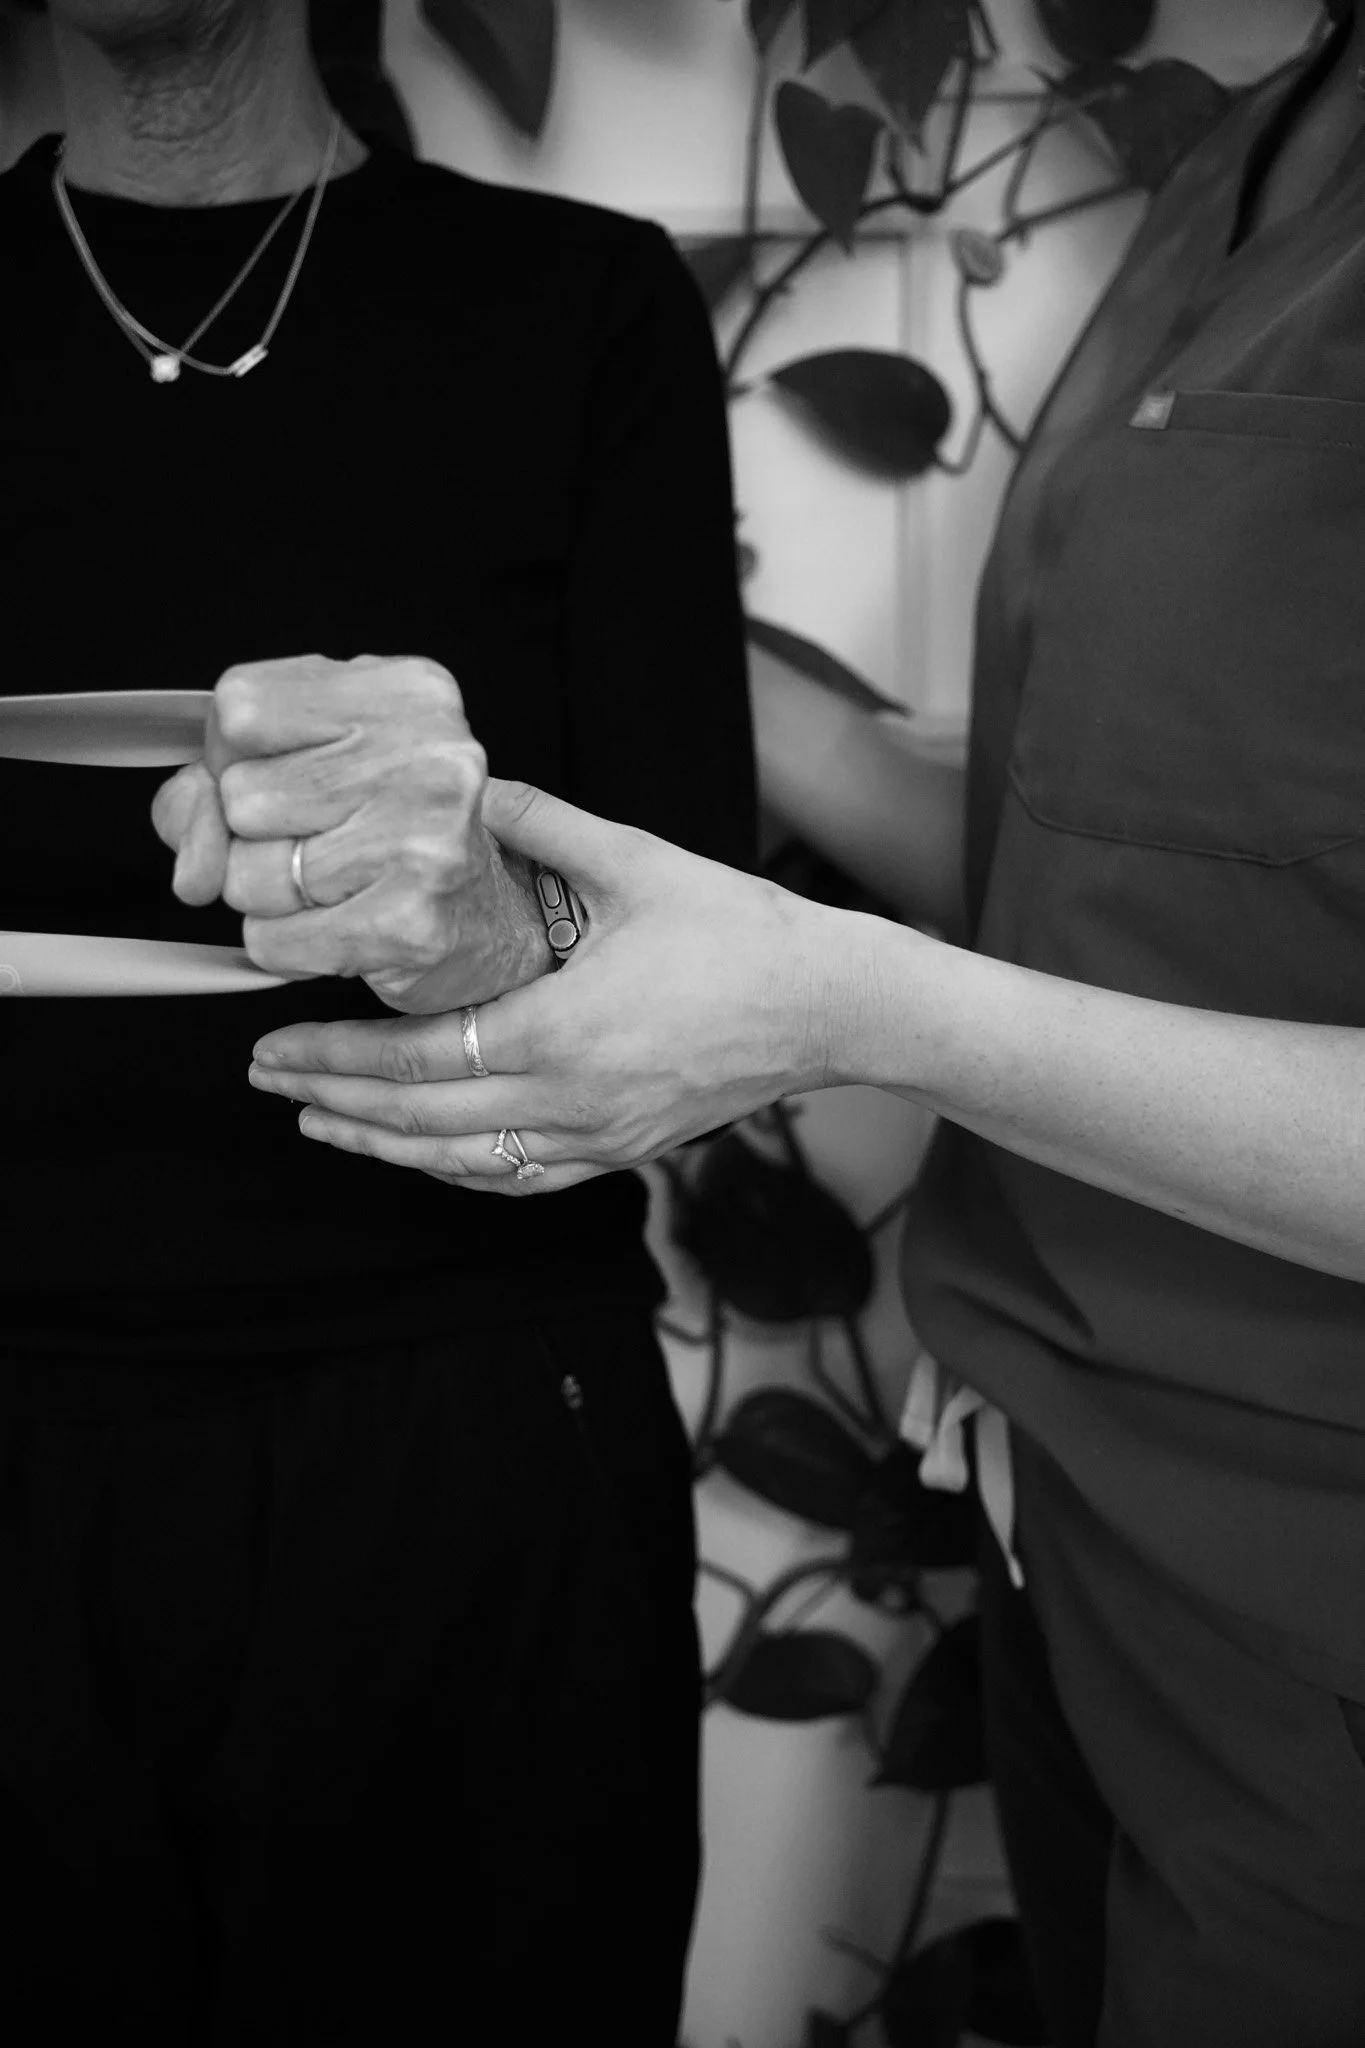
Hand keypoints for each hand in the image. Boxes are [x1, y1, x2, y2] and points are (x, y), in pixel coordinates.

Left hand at [150, 654, 549, 1011]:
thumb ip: (216, 782)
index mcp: (408, 693)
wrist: (493, 925)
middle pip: (239, 796)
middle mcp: (429, 756)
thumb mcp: (314, 764)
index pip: (239, 704)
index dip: (230, 755)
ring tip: (335, 887)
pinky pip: (272, 941)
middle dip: (252, 836)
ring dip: (269, 898)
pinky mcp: (410, 924)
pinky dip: (285, 947)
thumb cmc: (397, 835)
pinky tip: (338, 928)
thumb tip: (191, 845)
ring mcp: (424, 842)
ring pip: (247, 875)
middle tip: (322, 842)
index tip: (281, 776)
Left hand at [246, 778, 842, 1192]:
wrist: (827, 1005)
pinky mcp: (623, 1152)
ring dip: (384, 1147)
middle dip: (336, 1101)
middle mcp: (569, 1101)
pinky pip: (521, 1181)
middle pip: (423, 1121)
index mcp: (560, 1032)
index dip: (336, 1055)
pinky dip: (459, 1174)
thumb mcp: (636, 861)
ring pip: (464, 1163)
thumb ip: (545, 824)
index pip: (418, 1059)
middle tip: (271, 1080)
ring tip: (323, 1124)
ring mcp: (597, 1137)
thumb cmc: (741, 934)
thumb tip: (477, 784)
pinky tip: (426, 1158)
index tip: (276, 1044)